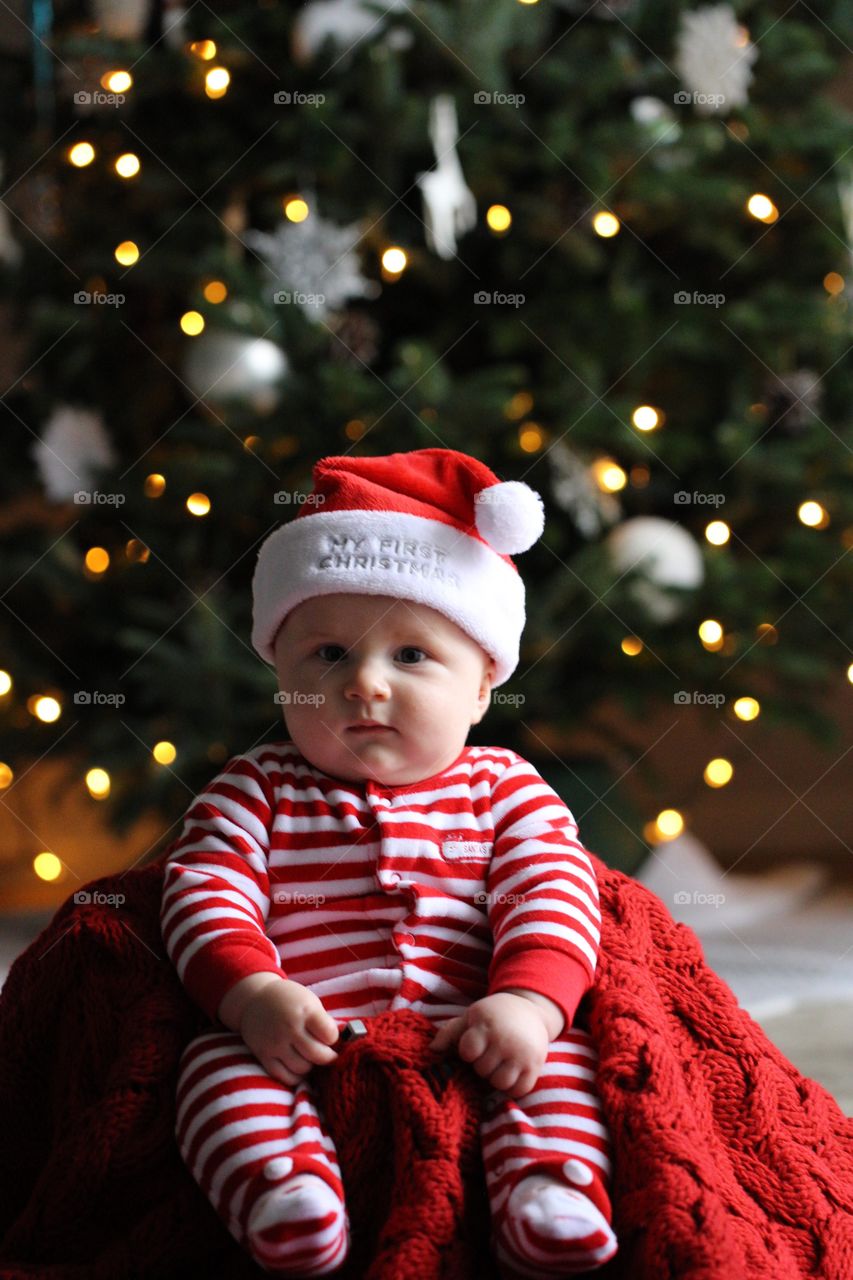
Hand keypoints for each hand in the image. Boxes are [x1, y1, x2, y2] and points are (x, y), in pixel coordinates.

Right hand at [239, 978, 339, 1086]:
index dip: (334, 1038)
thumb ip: (323, 1022)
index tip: (330, 1036)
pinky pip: (285, 1077)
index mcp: (305, 1011)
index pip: (330, 1035)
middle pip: (319, 1055)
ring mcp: (275, 1043)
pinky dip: (295, 1076)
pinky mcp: (264, 1055)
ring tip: (310, 1057)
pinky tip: (298, 1066)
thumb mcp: (310, 1002)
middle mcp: (290, 1027)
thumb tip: (341, 1043)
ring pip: (303, 1069)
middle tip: (327, 1054)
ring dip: (311, 1066)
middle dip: (327, 1057)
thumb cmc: (289, 1000)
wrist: (255, 999)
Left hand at [428, 993, 550, 1098]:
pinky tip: (510, 1073)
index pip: (468, 1051)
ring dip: (496, 1078)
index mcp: (487, 1025)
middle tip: (489, 1053)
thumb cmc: (493, 1015)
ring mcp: (522, 1054)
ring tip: (498, 1064)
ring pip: (500, 1083)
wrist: (529, 1009)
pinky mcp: (535, 1065)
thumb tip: (432, 1050)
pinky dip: (512, 1087)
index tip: (475, 1043)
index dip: (468, 1051)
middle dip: (482, 1065)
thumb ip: (449, 1032)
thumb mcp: (471, 1017)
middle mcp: (505, 1040)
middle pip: (482, 1070)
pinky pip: (519, 1090)